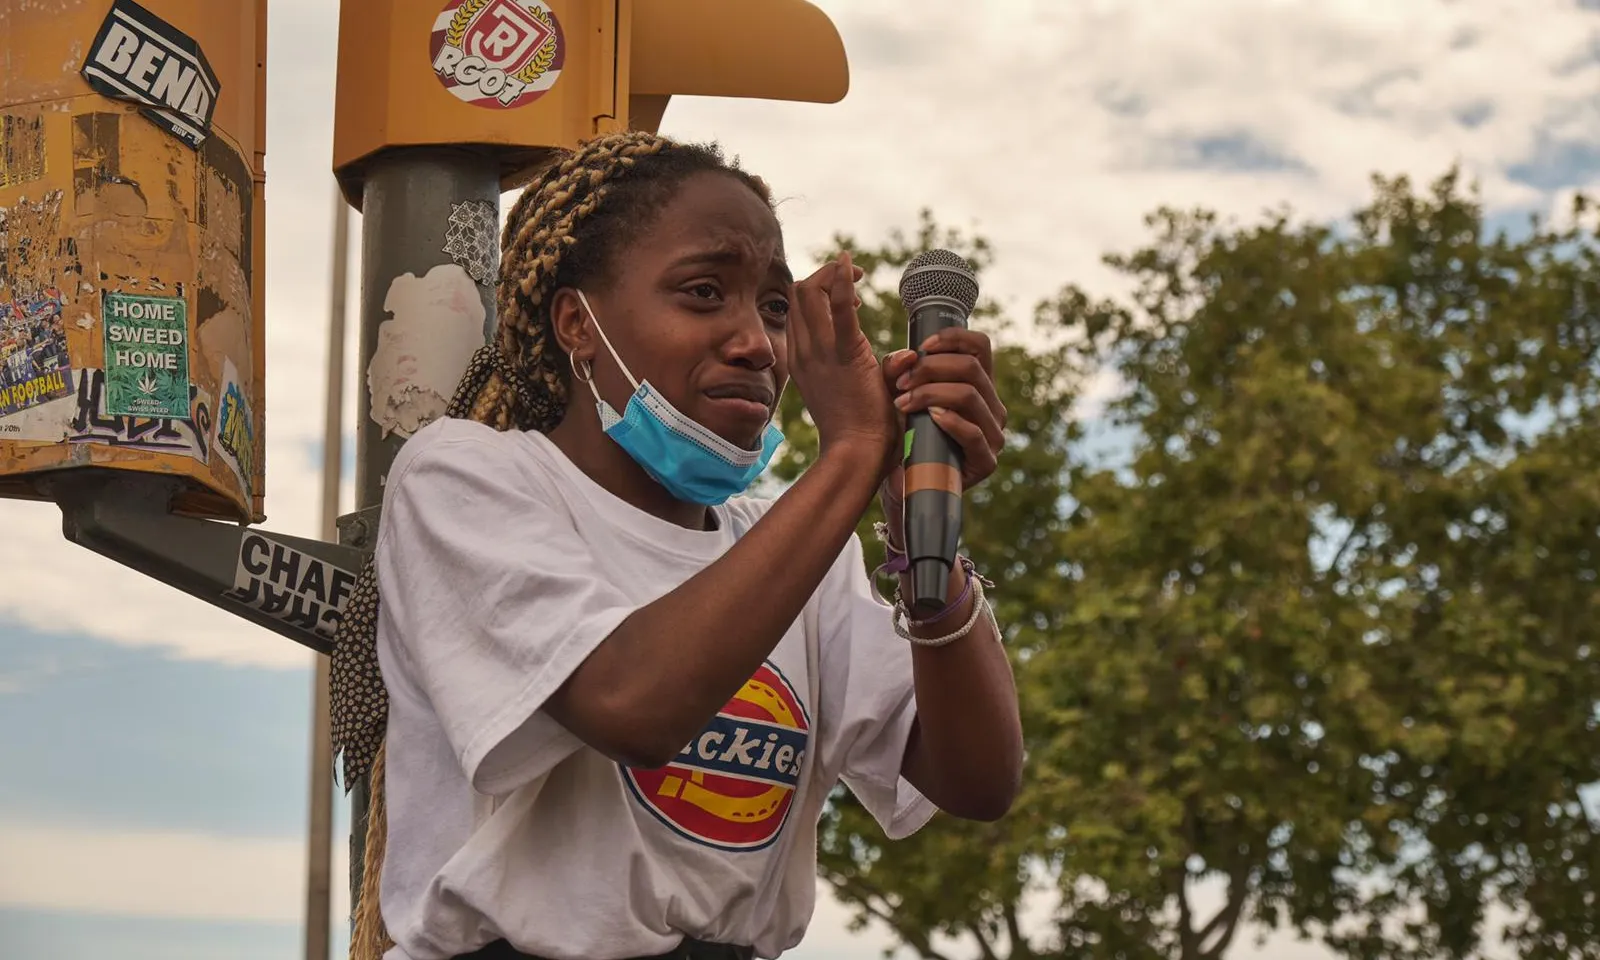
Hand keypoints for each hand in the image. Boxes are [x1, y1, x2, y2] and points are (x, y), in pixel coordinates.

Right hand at [787, 252, 898, 474]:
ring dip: (834, 276)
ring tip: (860, 281)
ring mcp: (817, 353)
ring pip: (808, 292)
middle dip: (825, 276)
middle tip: (857, 282)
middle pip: (798, 294)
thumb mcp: (861, 394)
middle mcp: (803, 352)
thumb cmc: (863, 431)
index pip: (797, 310)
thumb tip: (904, 357)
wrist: (857, 455)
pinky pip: (838, 308)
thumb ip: (880, 371)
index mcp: (802, 361)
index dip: (820, 292)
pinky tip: (853, 266)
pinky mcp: (843, 355)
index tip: (853, 297)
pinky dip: (842, 281)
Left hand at [877, 328, 1007, 514]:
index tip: (922, 346)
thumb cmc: (902, 432)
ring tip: (902, 403)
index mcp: (979, 385)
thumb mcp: (898, 392)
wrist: (900, 480)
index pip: (981, 347)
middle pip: (972, 368)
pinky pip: (973, 433)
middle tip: (901, 382)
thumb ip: (897, 369)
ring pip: (970, 396)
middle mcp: (992, 407)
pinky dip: (950, 421)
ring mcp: (993, 435)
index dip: (954, 338)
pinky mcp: (985, 462)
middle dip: (931, 369)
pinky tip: (930, 417)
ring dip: (931, 393)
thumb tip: (909, 354)